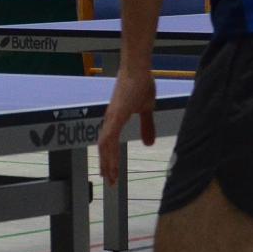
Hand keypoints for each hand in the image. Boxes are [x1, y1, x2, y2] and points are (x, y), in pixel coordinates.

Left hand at [96, 68, 157, 186]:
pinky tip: (110, 160)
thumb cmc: (141, 84)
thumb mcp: (146, 109)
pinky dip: (108, 150)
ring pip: (104, 145)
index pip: (109, 143)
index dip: (110, 159)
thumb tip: (148, 144)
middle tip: (109, 182)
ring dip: (107, 161)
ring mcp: (111, 117)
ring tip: (110, 177)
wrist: (139, 69)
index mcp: (116, 119)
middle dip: (106, 165)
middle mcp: (110, 119)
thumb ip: (146, 126)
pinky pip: (109, 136)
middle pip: (103, 147)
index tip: (112, 174)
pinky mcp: (116, 114)